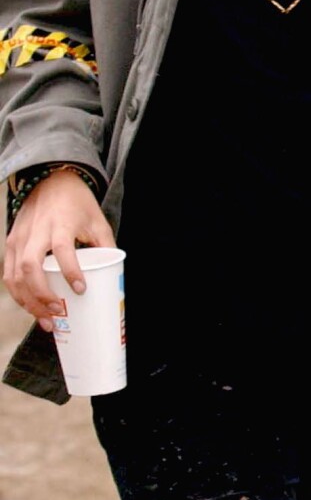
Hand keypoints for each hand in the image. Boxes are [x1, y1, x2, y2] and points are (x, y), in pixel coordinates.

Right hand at [3, 169, 114, 327]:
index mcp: (61, 223)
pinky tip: (31, 307)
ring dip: (28, 301)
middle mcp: (37, 231)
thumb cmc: (77, 202)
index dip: (71, 271)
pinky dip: (18, 293)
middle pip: (31, 267)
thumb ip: (106, 246)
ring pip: (16, 275)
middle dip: (42, 295)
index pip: (62, 248)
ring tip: (46, 320)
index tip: (81, 289)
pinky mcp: (11, 243)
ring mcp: (20, 237)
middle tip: (59, 312)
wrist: (50, 179)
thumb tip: (112, 275)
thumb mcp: (97, 220)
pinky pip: (9, 273)